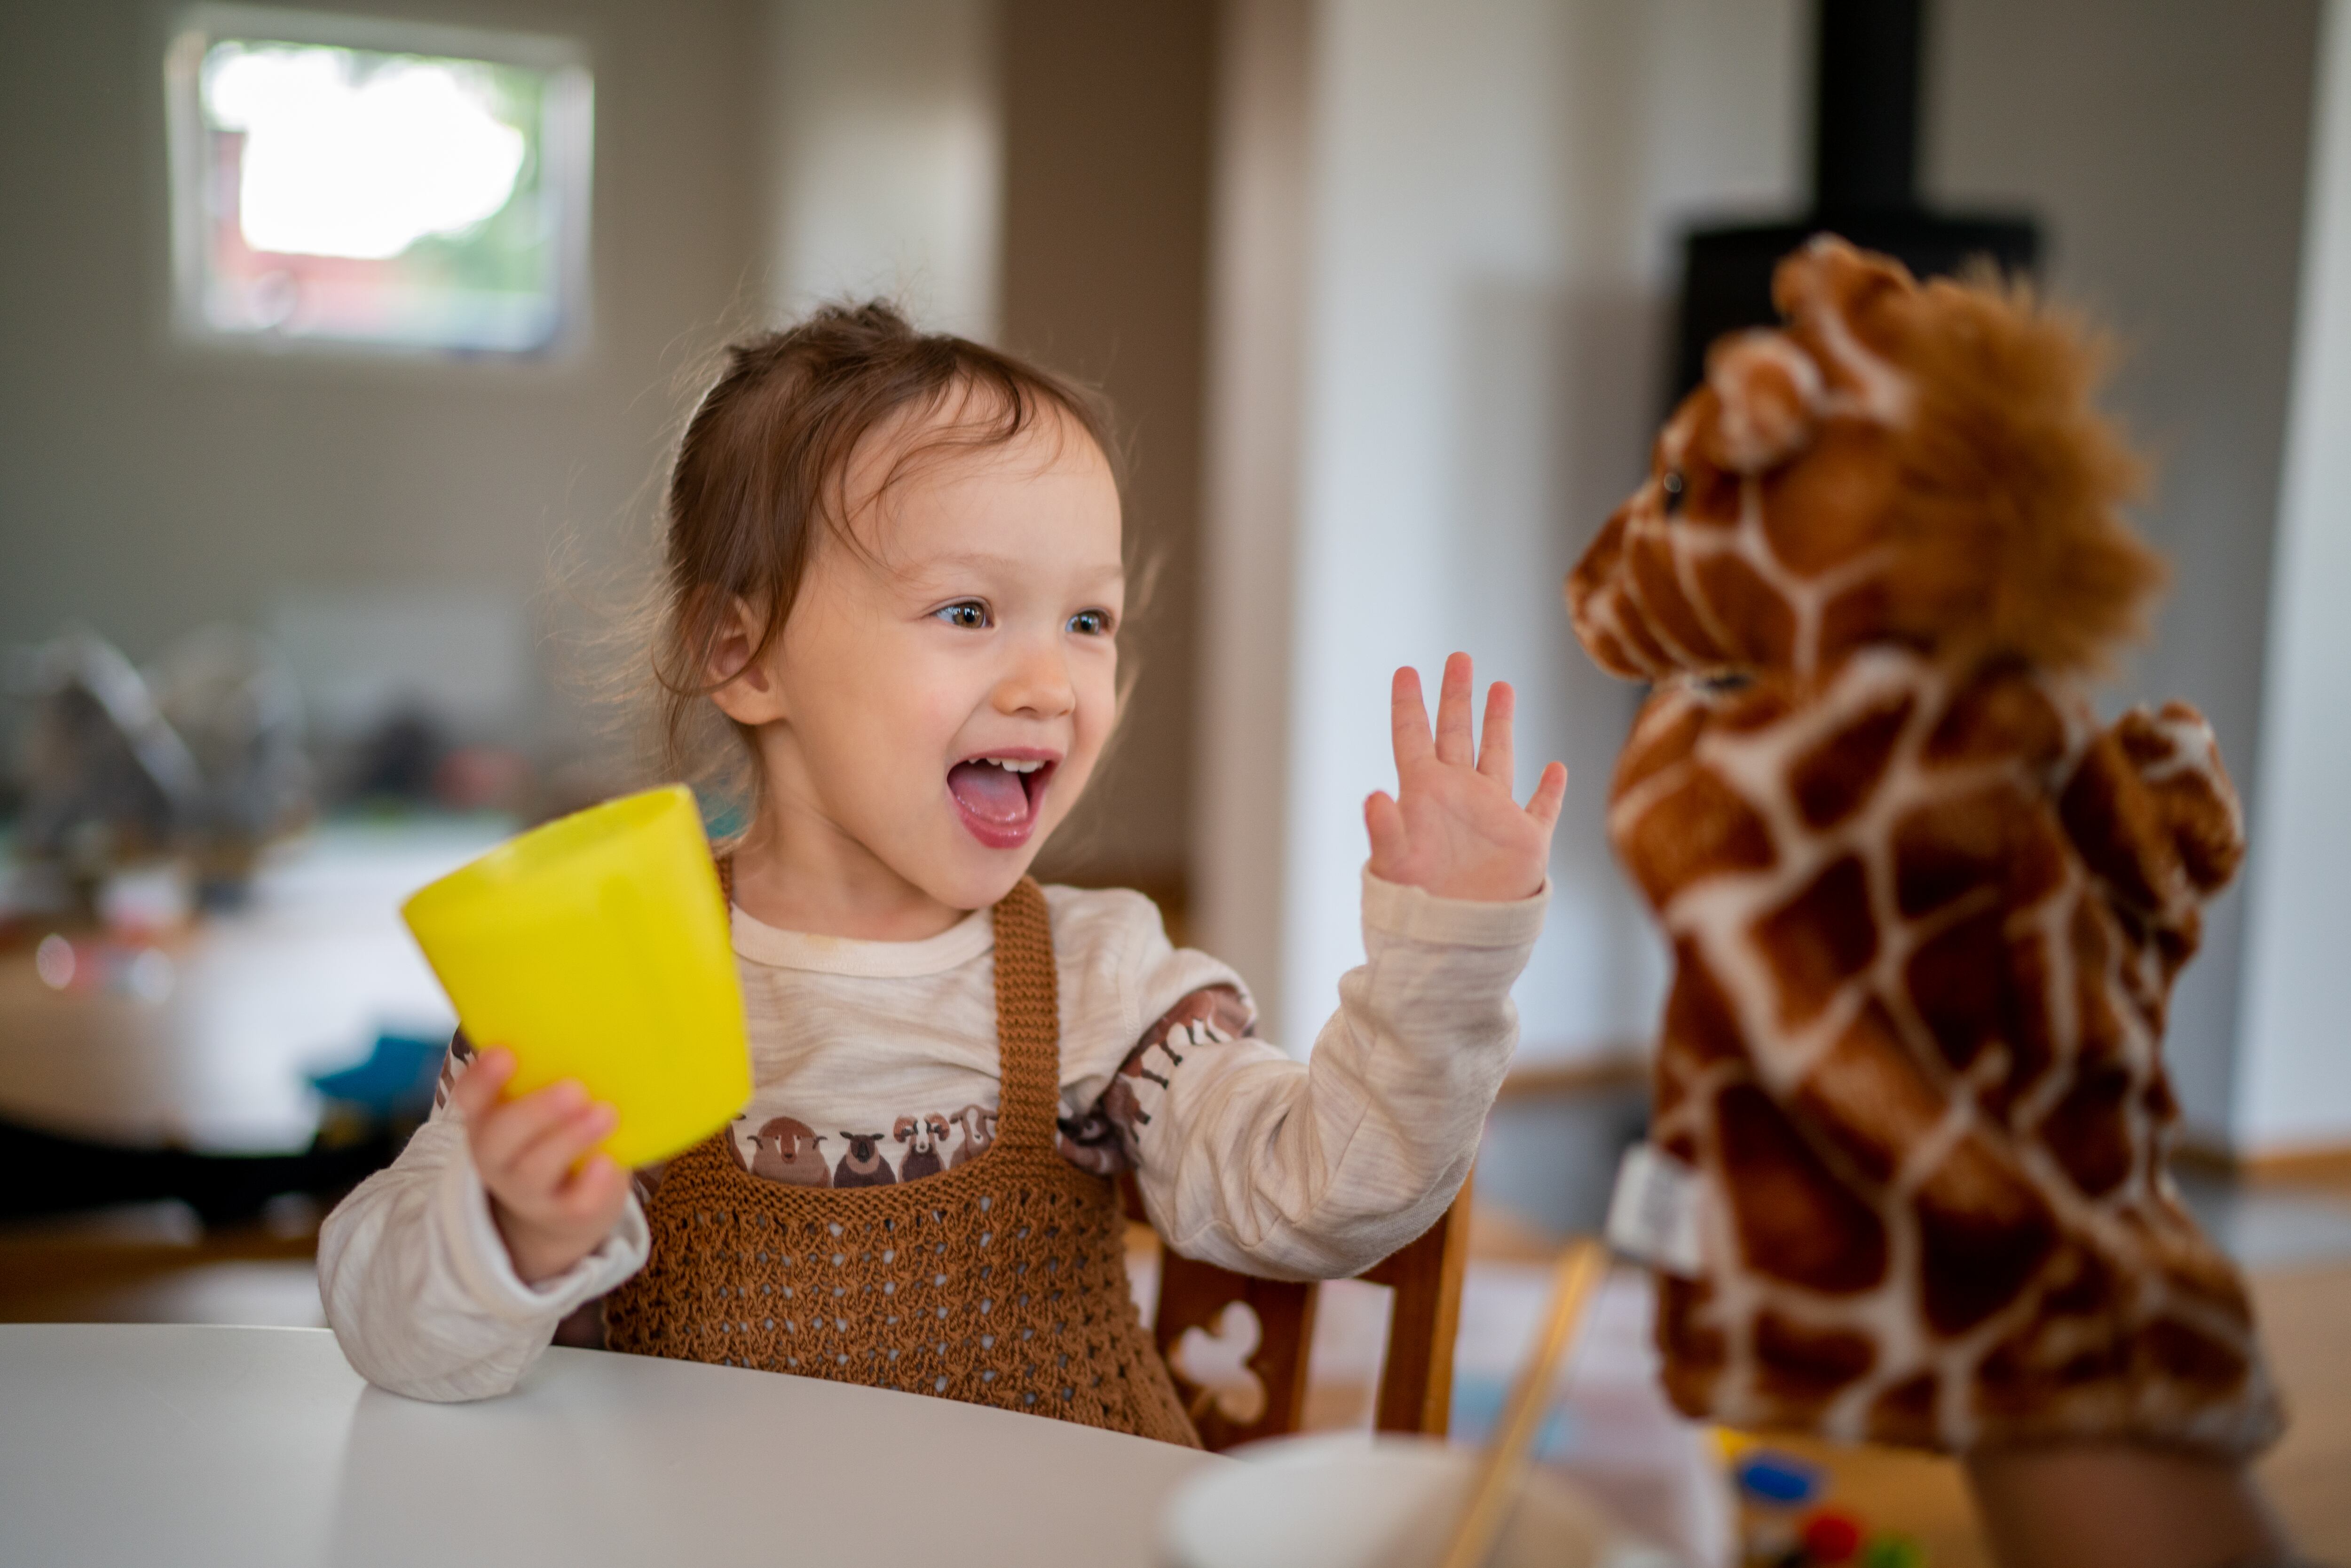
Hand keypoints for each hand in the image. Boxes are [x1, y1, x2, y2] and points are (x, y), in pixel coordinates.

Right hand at [449, 1049, 630, 1285]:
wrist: (563, 1208)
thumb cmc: (555, 1134)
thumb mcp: (538, 1104)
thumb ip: (549, 1071)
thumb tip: (591, 1009)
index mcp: (488, 1119)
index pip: (471, 1098)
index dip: (482, 1079)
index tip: (503, 1053)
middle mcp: (499, 1155)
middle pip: (501, 1138)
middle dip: (535, 1112)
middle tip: (574, 1088)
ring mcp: (528, 1189)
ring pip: (537, 1169)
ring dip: (570, 1140)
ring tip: (606, 1114)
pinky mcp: (564, 1212)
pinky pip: (573, 1203)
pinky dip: (591, 1185)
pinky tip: (609, 1163)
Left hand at [1366, 652, 1566, 901]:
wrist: (1455, 945)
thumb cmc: (1414, 908)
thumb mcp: (1393, 866)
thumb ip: (1384, 830)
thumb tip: (1372, 796)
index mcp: (1423, 794)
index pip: (1412, 737)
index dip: (1409, 704)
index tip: (1406, 671)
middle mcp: (1457, 797)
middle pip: (1456, 733)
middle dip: (1456, 696)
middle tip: (1458, 657)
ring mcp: (1492, 816)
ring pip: (1497, 756)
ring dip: (1499, 722)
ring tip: (1500, 685)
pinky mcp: (1525, 842)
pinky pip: (1542, 808)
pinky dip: (1551, 789)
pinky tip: (1557, 768)